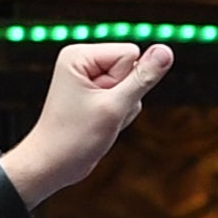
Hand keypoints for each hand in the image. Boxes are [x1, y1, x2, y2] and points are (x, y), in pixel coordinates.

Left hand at [9, 40, 175, 197]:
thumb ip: (143, 78)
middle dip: (124, 96)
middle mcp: (84, 61)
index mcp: (80, 55)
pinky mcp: (97, 92)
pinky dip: (119, 114)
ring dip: (122, 108)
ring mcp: (91, 77)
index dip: (124, 83)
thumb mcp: (114, 107)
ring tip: (98, 121)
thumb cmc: (72, 139)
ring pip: (133, 85)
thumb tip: (166, 51)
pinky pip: (127, 97)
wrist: (51, 166)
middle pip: (133, 67)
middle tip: (100, 115)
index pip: (131, 54)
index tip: (100, 103)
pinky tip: (101, 123)